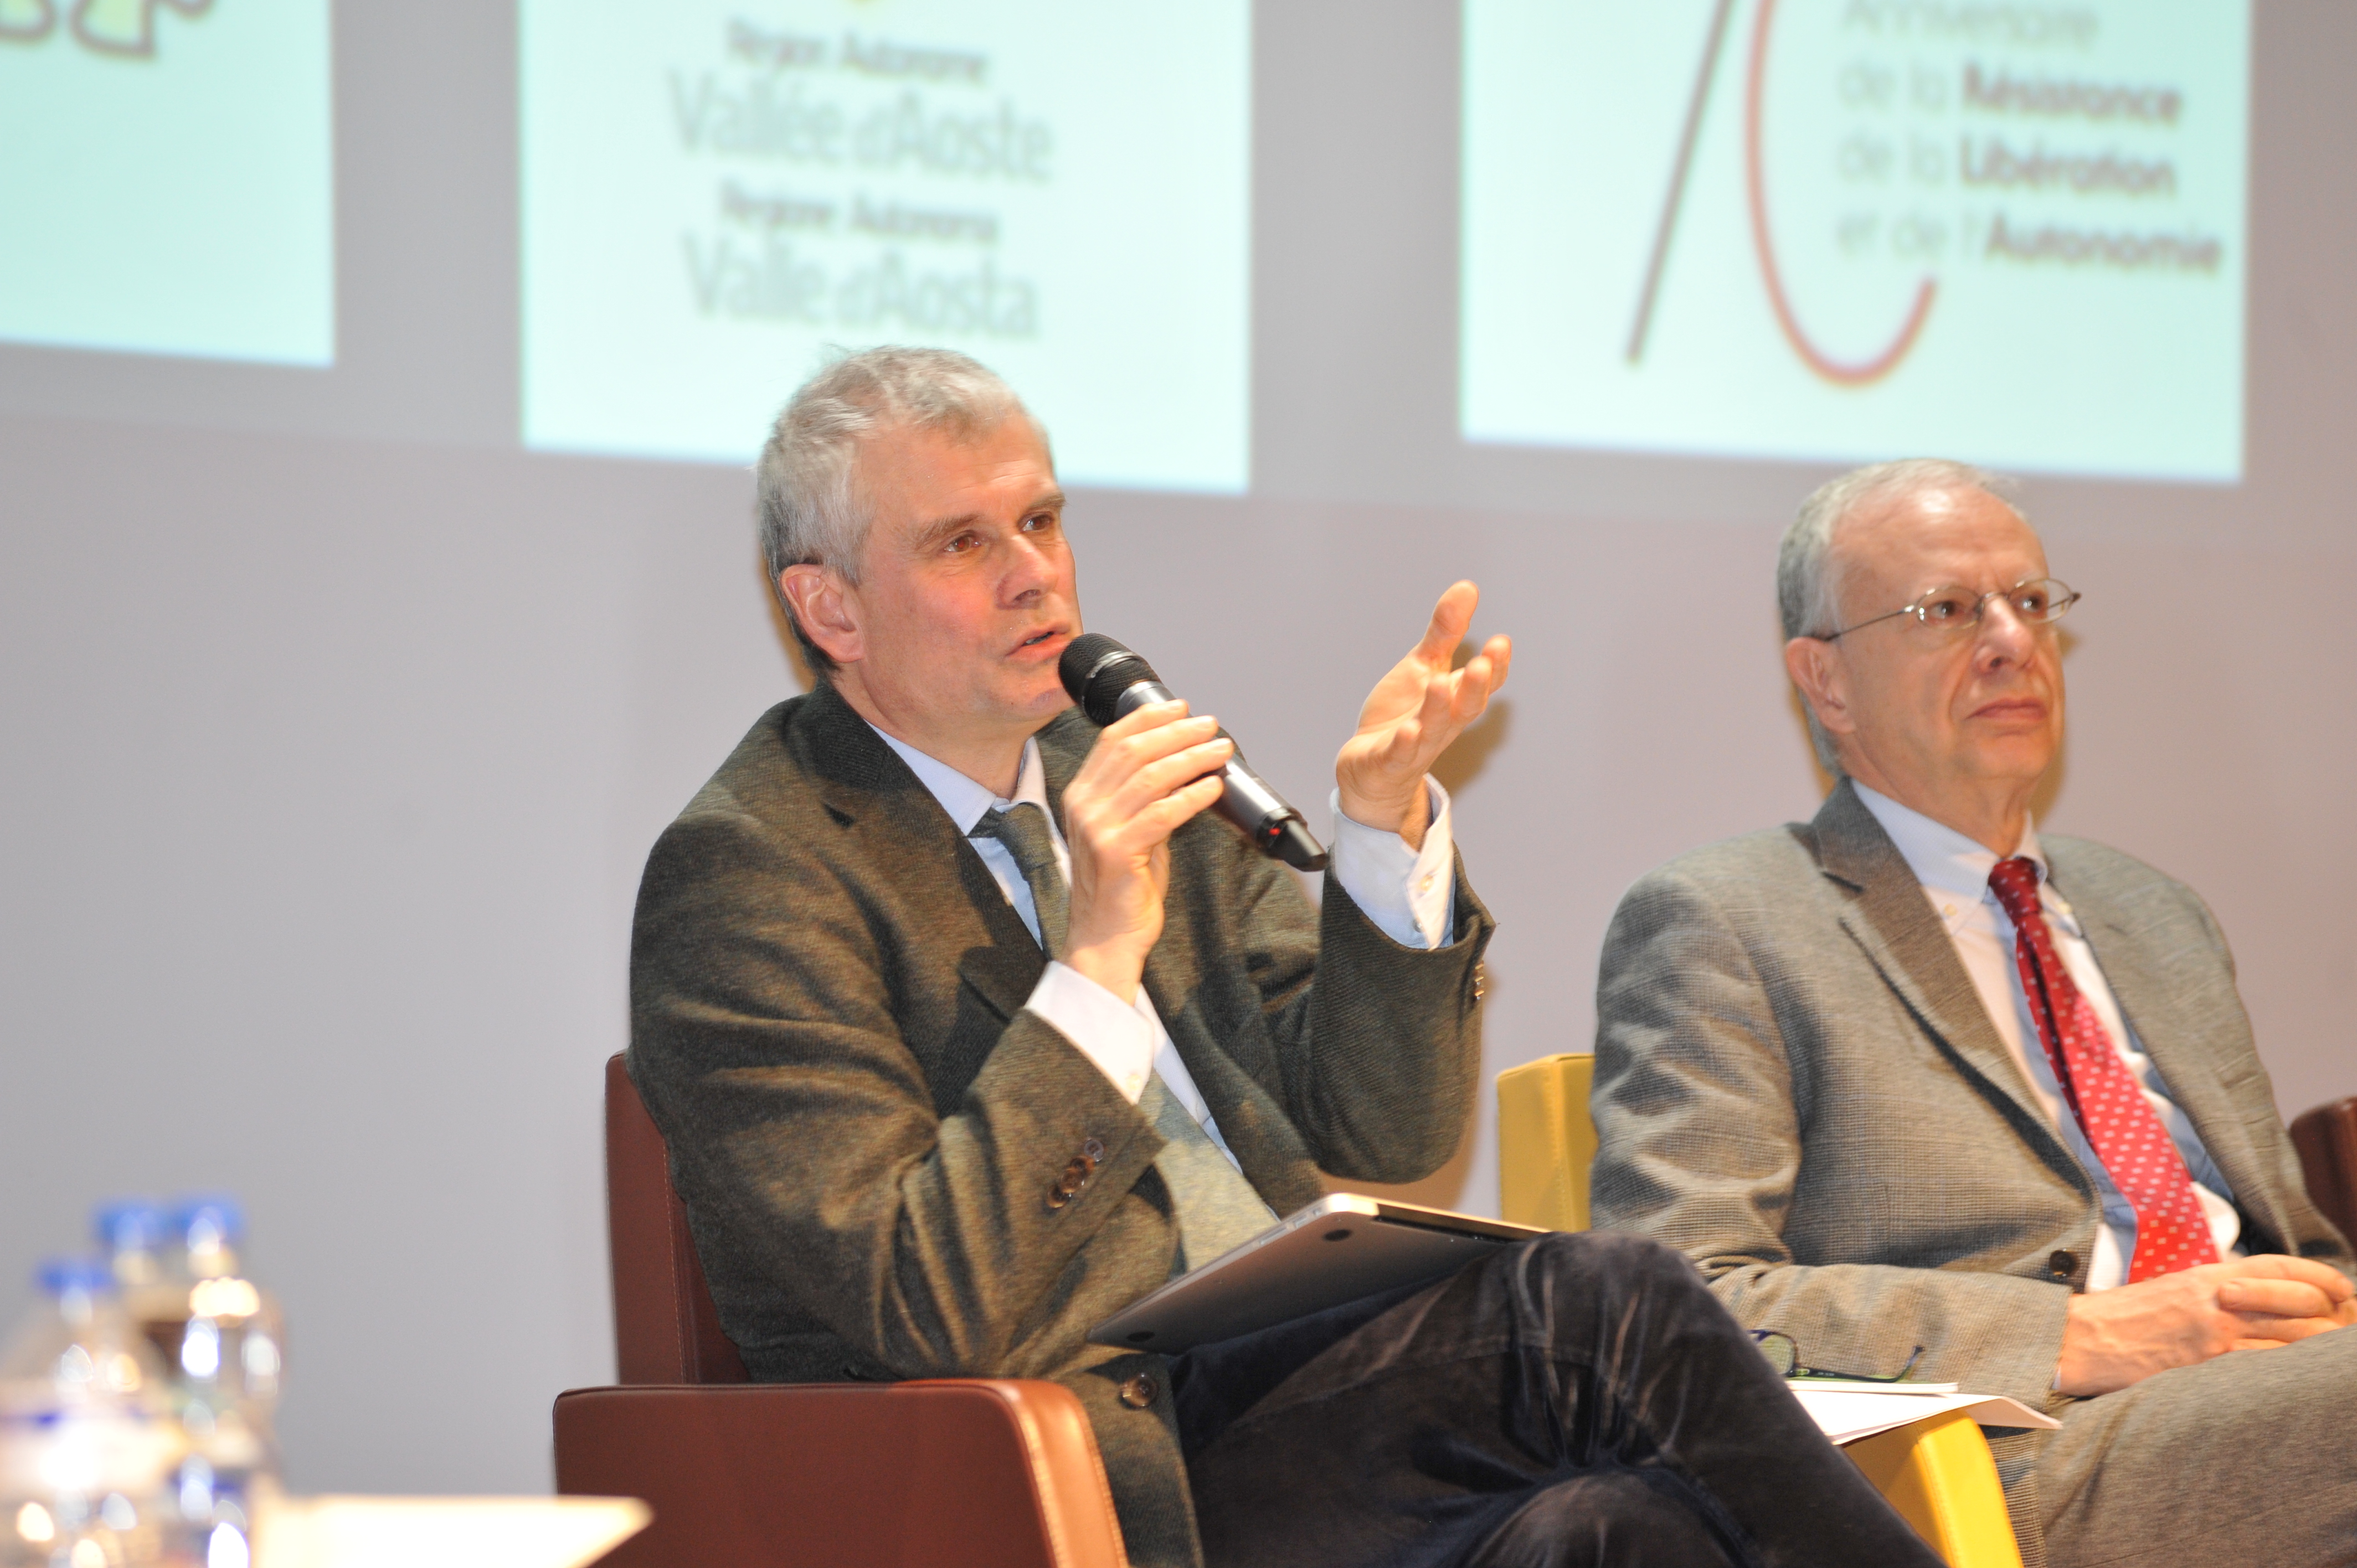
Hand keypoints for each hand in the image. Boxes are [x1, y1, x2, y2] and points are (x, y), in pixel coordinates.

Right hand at [1060, 701, 1231, 1004]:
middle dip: (1176, 732)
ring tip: (1219, 750)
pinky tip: (1212, 787)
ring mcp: (1098, 829)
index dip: (1147, 718)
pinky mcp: (1118, 853)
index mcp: (1081, 796)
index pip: (1111, 740)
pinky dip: (1191, 796)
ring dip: (1191, 758)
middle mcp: (1084, 806)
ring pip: (1151, 777)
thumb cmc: (1121, 888)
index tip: (1178, 706)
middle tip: (1209, 725)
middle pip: (1133, 751)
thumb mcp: (1127, 830)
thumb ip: (1144, 799)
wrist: (1105, 938)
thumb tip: (1183, 766)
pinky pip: (1162, 814)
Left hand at [1335, 581, 1511, 847]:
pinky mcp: (1389, 762)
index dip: (1495, 667)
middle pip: (1466, 708)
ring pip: (1433, 729)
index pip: (1482, 685)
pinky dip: (1405, 744)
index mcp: (1453, 700)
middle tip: (1483, 664)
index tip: (1500, 643)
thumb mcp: (1423, 667)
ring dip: (1439, 708)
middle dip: (1476, 687)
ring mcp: (1416, 745)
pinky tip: (1408, 731)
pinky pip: (1399, 755)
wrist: (1369, 768)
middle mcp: (1441, 723)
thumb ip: (1445, 632)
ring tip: (1440, 684)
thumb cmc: (1401, 716)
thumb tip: (1468, 588)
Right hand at [2054, 1256, 2355, 1395]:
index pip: (2282, 1267)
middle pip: (2301, 1303)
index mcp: (2210, 1275)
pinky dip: (2294, 1371)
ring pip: (2294, 1339)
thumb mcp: (2175, 1289)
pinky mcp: (2209, 1367)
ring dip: (2324, 1347)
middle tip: (2348, 1325)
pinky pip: (2268, 1368)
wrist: (2083, 1340)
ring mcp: (2217, 1335)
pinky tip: (2306, 1378)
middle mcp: (2219, 1300)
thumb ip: (2220, 1291)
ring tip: (2337, 1355)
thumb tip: (2261, 1303)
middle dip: (2335, 1317)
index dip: (2321, 1276)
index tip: (2344, 1288)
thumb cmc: (2125, 1317)